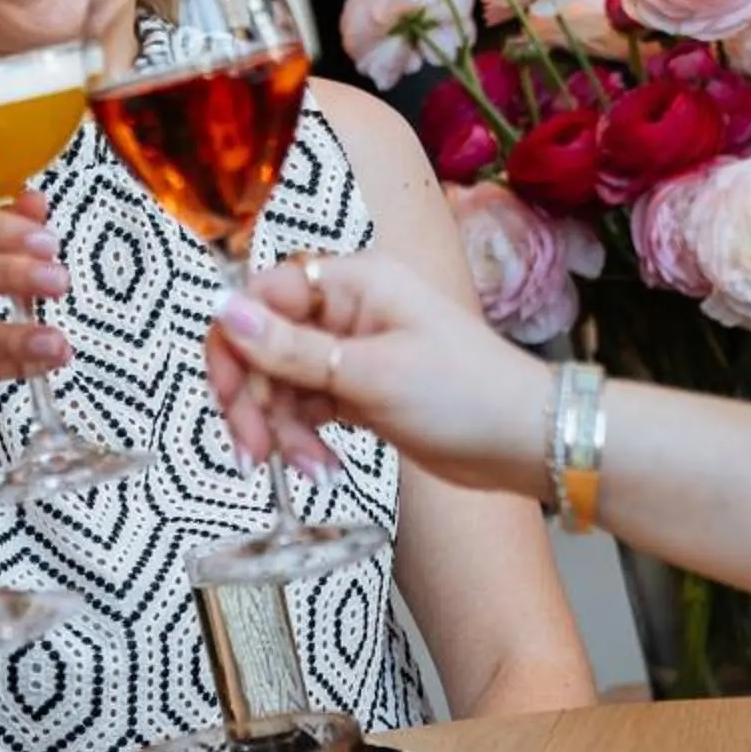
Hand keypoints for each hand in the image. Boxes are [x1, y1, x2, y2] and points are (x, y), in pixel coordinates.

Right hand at [206, 252, 549, 497]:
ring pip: (278, 382)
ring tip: (309, 469)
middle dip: (253, 400)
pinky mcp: (355, 390)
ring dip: (281, 429)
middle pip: (262, 344)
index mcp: (352, 282)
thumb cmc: (466, 395)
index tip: (232, 399)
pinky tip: (321, 467)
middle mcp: (345, 309)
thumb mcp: (371, 374)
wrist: (525, 441)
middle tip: (254, 452)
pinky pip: (304, 408)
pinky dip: (303, 439)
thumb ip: (291, 348)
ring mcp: (349, 351)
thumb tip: (224, 310)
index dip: (235, 345)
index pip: (261, 296)